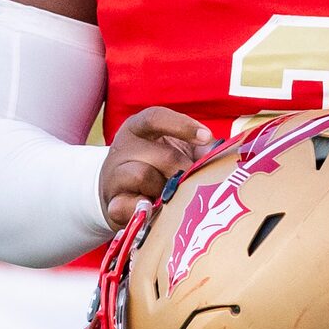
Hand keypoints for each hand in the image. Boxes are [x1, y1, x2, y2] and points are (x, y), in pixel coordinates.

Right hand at [99, 108, 212, 230]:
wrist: (118, 194)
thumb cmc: (154, 167)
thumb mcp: (174, 150)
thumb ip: (197, 148)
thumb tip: (217, 153)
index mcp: (137, 128)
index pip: (156, 118)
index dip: (182, 126)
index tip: (206, 137)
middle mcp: (123, 147)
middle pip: (163, 155)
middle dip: (185, 171)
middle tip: (196, 183)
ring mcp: (114, 175)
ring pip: (143, 176)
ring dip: (165, 189)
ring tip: (173, 197)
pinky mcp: (112, 202)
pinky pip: (127, 205)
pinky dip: (144, 209)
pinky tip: (155, 211)